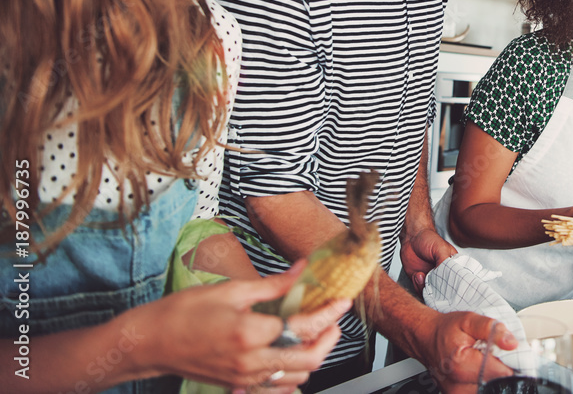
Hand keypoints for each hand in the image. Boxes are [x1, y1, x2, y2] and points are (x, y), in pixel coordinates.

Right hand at [130, 260, 348, 389]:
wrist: (150, 342)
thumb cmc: (183, 313)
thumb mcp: (231, 290)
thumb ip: (273, 285)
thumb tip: (302, 271)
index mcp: (252, 333)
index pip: (304, 326)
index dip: (328, 312)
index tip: (341, 301)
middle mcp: (252, 361)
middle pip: (309, 359)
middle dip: (328, 339)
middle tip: (333, 320)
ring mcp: (246, 378)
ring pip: (296, 377)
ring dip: (313, 356)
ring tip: (315, 334)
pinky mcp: (238, 385)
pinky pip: (276, 389)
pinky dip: (292, 376)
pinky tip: (292, 357)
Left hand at [400, 227, 456, 292]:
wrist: (411, 238)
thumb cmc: (428, 239)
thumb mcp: (440, 248)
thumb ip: (445, 262)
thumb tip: (448, 277)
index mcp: (453, 268)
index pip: (458, 283)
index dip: (454, 289)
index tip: (447, 288)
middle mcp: (444, 276)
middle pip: (445, 293)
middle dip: (438, 291)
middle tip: (431, 282)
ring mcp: (432, 281)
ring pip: (432, 295)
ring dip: (425, 288)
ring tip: (421, 274)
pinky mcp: (420, 283)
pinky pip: (421, 292)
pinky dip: (418, 286)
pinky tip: (417, 275)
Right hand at [420, 313, 517, 392]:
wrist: (427, 337)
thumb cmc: (446, 329)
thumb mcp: (469, 320)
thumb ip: (492, 329)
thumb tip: (511, 343)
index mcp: (461, 364)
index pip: (501, 373)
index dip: (509, 362)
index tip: (506, 353)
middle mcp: (457, 383)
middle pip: (496, 384)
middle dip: (500, 370)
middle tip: (492, 356)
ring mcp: (456, 393)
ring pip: (489, 389)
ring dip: (492, 378)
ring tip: (483, 362)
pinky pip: (478, 392)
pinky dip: (483, 383)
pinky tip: (478, 371)